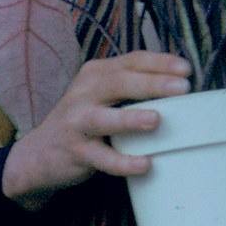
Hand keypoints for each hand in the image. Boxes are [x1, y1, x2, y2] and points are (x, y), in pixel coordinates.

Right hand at [1, 53, 192, 210]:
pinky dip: (123, 162)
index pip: (131, 61)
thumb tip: (181, 85)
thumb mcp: (101, 94)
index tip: (187, 69)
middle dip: (152, 83)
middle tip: (183, 87)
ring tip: (156, 120)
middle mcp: (84, 93)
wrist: (38, 154)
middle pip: (119, 83)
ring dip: (130, 119)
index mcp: (95, 74)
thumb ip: (131, 87)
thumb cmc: (83, 120)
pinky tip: (144, 164)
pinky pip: (102, 158)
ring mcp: (77, 123)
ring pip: (104, 119)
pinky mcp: (75, 152)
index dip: (159, 63)